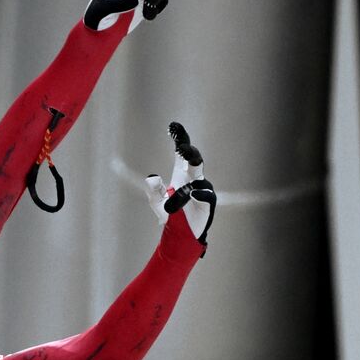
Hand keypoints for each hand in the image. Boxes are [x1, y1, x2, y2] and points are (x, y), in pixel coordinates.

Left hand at [144, 122, 215, 245]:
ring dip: (183, 188)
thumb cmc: (170, 213)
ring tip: (172, 198)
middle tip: (181, 146)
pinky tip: (192, 192)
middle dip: (189, 151)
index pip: (182, 153)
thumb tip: (151, 177)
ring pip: (197, 180)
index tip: (173, 126)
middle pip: (195, 159)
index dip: (180, 138)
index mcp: (182, 174)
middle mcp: (194, 178)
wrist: (180, 233)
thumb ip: (153, 190)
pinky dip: (198, 193)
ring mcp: (203, 189)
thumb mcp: (156, 202)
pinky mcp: (209, 202)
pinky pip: (206, 194)